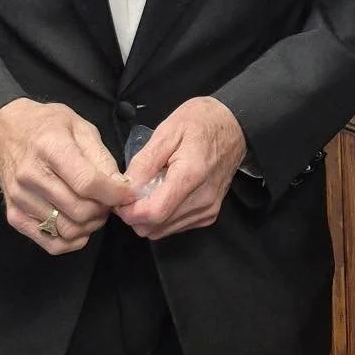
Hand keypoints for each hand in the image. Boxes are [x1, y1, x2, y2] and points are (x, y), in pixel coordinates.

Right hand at [0, 98, 130, 255]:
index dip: (114, 194)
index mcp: (50, 147)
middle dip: (104, 210)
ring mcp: (20, 198)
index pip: (87, 183)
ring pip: (68, 230)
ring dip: (90, 225)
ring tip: (94, 210)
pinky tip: (79, 225)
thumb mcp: (80, 126)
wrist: (4, 132)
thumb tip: (120, 186)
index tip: (128, 193)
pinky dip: (72, 241)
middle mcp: (31, 175)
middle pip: (79, 210)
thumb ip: (101, 157)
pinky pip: (51, 243)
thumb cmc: (46, 125)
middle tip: (108, 201)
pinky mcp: (14, 216)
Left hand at [120, 96, 247, 239]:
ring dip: (148, 217)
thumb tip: (126, 188)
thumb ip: (145, 162)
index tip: (120, 200)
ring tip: (147, 191)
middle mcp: (202, 199)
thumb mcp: (167, 131)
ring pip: (163, 231)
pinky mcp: (209, 214)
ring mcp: (208, 209)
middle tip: (131, 193)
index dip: (130, 212)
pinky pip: (176, 227)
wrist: (234, 126)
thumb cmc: (201, 122)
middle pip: (155, 227)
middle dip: (135, 215)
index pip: (154, 212)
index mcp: (191, 175)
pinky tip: (163, 195)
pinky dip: (163, 217)